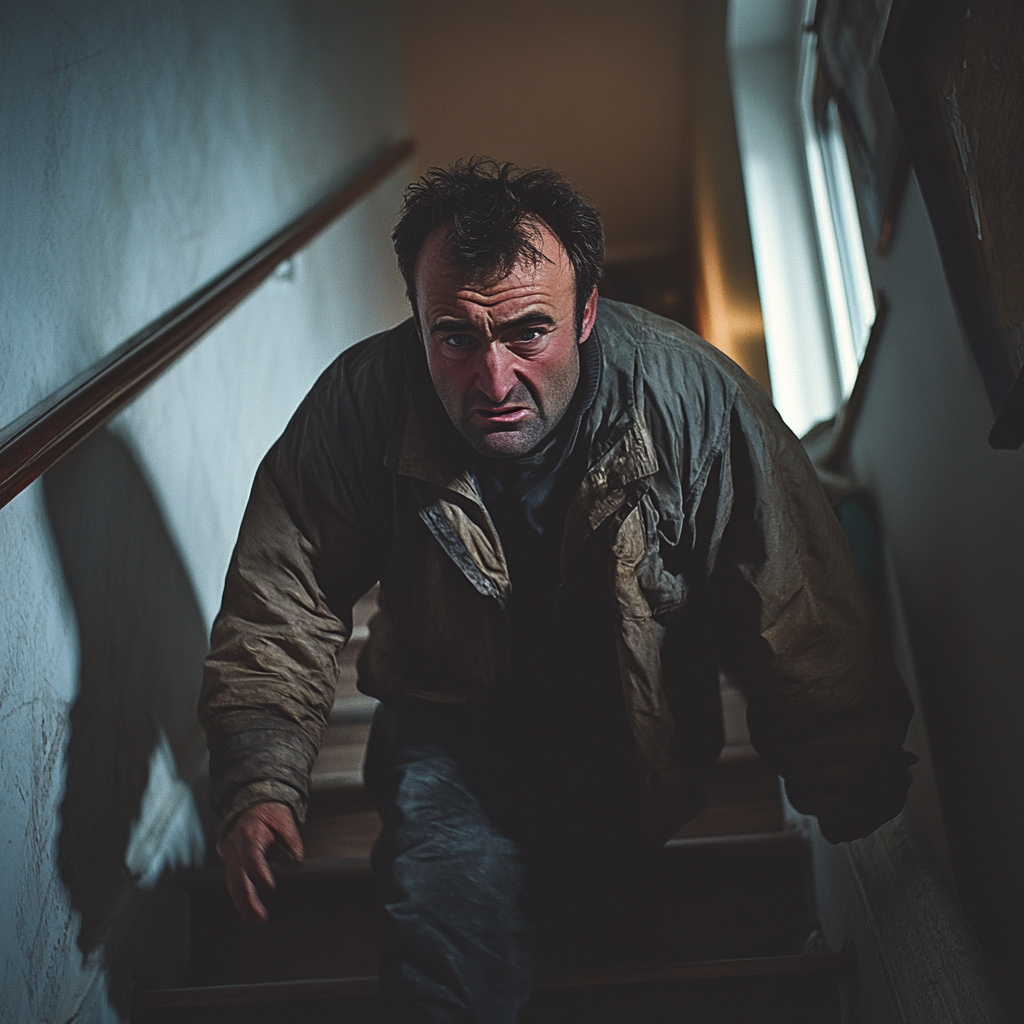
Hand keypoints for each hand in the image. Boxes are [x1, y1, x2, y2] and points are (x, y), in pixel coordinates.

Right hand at [220, 801, 304, 925]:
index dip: (260, 872)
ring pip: (233, 885)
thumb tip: (298, 859)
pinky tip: (247, 913)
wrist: (250, 808)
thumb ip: (291, 839)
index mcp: (250, 836)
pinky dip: (239, 900)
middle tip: (260, 916)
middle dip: (248, 899)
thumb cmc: (268, 814)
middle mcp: (236, 849)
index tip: (270, 886)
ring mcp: (231, 858)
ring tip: (254, 921)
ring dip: (243, 905)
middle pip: (239, 878)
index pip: (252, 857)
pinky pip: (232, 884)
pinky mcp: (231, 864)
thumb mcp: (283, 820)